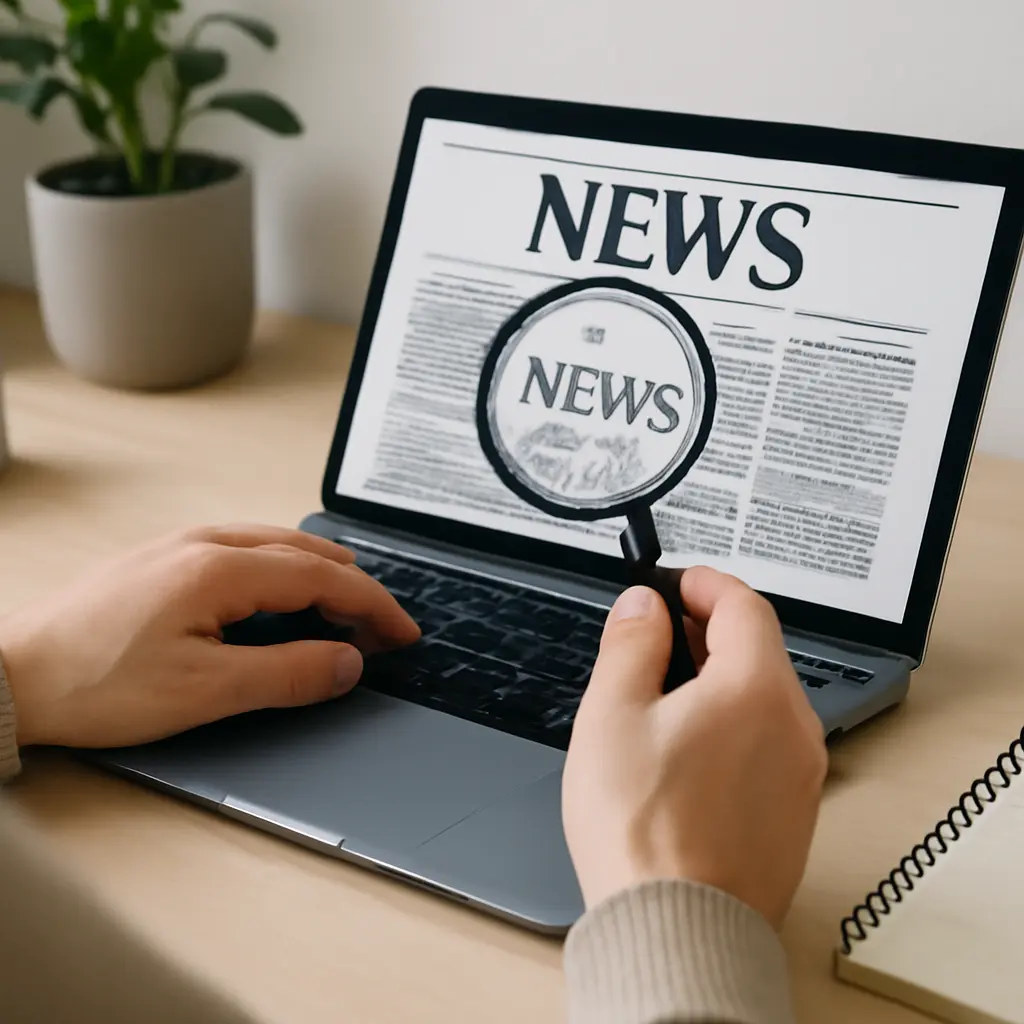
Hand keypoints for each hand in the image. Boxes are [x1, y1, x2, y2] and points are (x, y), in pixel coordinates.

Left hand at [0, 524, 419, 749]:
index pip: (323, 579)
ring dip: (321, 575)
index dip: (373, 607)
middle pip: (306, 553)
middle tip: (382, 628)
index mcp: (220, 569)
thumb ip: (287, 674)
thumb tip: (347, 662)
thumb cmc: (94, 683)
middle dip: (354, 589)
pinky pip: (245, 549)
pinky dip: (284, 570)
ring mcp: (179, 546)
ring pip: (275, 545)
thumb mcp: (203, 691)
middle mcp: (203, 544)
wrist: (12, 676)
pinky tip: (282, 592)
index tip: (403, 632)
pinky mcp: (162, 560)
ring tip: (346, 607)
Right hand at [562, 567, 826, 929]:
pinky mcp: (794, 811)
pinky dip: (735, 723)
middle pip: (760, 649)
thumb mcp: (611, 715)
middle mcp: (793, 726)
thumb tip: (641, 607)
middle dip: (710, 629)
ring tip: (666, 692)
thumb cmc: (643, 832)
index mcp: (753, 689)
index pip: (744, 604)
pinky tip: (690, 747)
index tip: (678, 582)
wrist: (678, 929)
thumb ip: (631, 645)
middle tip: (662, 632)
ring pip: (765, 697)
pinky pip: (769, 742)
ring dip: (722, 677)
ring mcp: (801, 773)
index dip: (705, 583)